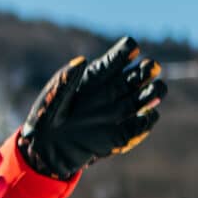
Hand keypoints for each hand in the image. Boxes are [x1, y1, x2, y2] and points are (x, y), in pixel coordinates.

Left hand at [18, 35, 167, 179]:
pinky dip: (146, 121)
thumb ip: (66, 80)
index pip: (117, 59)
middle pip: (137, 76)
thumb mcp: (51, 98)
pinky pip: (139, 126)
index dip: (127, 51)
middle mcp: (110, 92)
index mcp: (95, 78)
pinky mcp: (118, 135)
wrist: (44, 150)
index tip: (131, 48)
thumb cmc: (45, 119)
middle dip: (147, 70)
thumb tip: (83, 60)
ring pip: (144, 98)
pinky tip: (147, 115)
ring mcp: (117, 113)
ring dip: (153, 93)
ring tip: (154, 92)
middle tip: (150, 68)